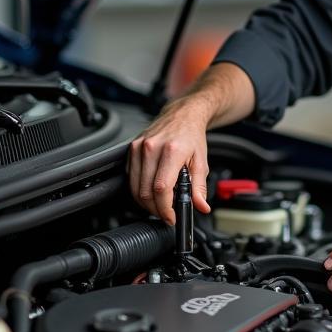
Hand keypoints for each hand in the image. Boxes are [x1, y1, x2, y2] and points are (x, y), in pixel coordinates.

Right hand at [127, 96, 211, 223]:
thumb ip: (200, 187)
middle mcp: (152, 147)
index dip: (165, 208)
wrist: (183, 114)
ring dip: (146, 202)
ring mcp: (139, 147)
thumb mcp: (201, 161)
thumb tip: (201, 206)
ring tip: (160, 204)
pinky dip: (139, 189)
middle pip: (145, 191)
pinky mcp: (131, 148)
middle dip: (156, 209)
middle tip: (167, 213)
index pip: (161, 188)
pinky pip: (130, 177)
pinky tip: (151, 190)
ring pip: (135, 187)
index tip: (171, 217)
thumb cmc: (191, 136)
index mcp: (172, 150)